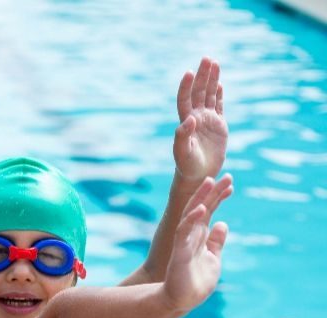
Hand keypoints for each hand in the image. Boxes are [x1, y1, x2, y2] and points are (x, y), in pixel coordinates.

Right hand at [162, 175, 230, 310]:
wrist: (182, 302)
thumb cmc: (195, 283)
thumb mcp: (212, 258)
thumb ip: (216, 241)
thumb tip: (223, 223)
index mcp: (199, 236)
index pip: (209, 211)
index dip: (219, 197)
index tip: (230, 183)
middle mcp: (191, 236)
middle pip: (201, 208)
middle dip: (212, 192)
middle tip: (224, 175)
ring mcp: (184, 243)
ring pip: (191, 215)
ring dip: (201, 198)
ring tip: (210, 182)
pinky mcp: (179, 253)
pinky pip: (184, 232)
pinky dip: (192, 219)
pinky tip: (201, 208)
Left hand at [173, 57, 227, 184]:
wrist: (198, 174)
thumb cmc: (187, 165)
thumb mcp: (183, 152)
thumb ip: (182, 136)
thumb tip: (189, 119)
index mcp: (186, 122)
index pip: (185, 99)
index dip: (186, 86)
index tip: (188, 72)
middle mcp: (196, 117)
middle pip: (198, 91)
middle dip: (202, 75)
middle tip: (206, 58)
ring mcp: (207, 120)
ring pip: (209, 95)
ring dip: (211, 79)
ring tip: (214, 63)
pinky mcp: (218, 125)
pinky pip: (218, 106)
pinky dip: (218, 94)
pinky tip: (219, 83)